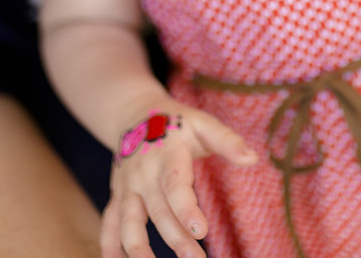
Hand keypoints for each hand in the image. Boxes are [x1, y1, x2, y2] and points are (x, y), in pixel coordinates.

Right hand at [102, 105, 256, 257]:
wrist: (134, 116)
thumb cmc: (178, 123)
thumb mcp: (203, 124)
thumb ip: (227, 141)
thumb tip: (252, 158)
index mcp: (167, 156)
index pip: (175, 186)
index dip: (186, 209)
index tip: (201, 231)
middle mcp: (143, 174)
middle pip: (158, 211)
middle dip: (175, 238)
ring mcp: (127, 187)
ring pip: (129, 222)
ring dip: (138, 249)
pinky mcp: (117, 197)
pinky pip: (109, 223)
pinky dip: (108, 245)